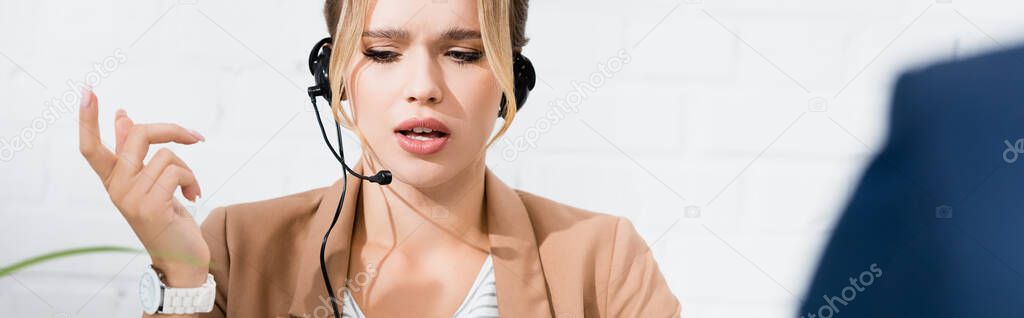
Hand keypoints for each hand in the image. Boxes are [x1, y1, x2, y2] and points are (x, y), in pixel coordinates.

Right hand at [78, 87, 209, 286]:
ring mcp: (131, 199)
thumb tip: (122, 115)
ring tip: (190, 188)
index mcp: (112, 180)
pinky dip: (192, 181)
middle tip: (195, 137)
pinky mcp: (151, 207)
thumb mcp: (150, 182)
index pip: (91, 147)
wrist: (182, 258)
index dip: (88, 119)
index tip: (86, 90)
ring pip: (166, 155)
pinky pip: (177, 172)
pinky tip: (194, 196)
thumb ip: (134, 153)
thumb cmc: (167, 217)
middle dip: (172, 129)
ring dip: (188, 169)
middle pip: (137, 135)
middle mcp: (116, 188)